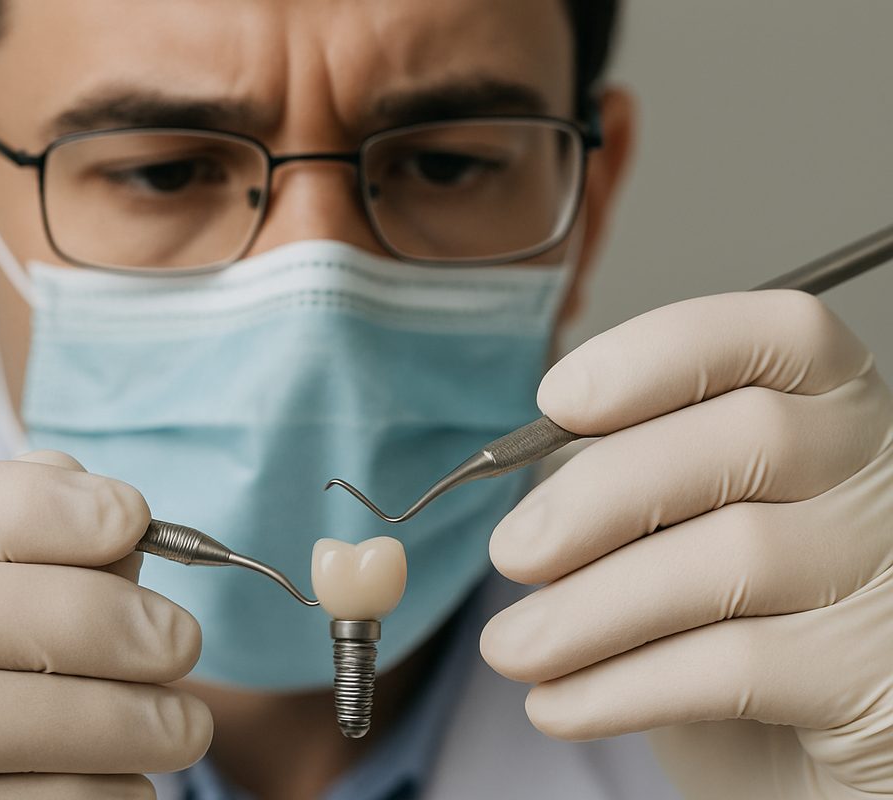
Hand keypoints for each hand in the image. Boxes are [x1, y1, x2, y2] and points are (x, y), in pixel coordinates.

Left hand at [481, 291, 892, 797]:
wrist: (796, 749)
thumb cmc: (729, 617)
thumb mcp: (678, 527)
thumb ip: (629, 480)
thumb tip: (533, 483)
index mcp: (832, 408)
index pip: (778, 335)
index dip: (659, 354)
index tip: (558, 401)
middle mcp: (883, 474)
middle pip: (749, 437)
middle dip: (598, 497)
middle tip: (511, 552)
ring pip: (734, 559)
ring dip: (588, 610)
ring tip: (510, 647)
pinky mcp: (878, 678)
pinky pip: (736, 667)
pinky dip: (621, 685)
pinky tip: (557, 702)